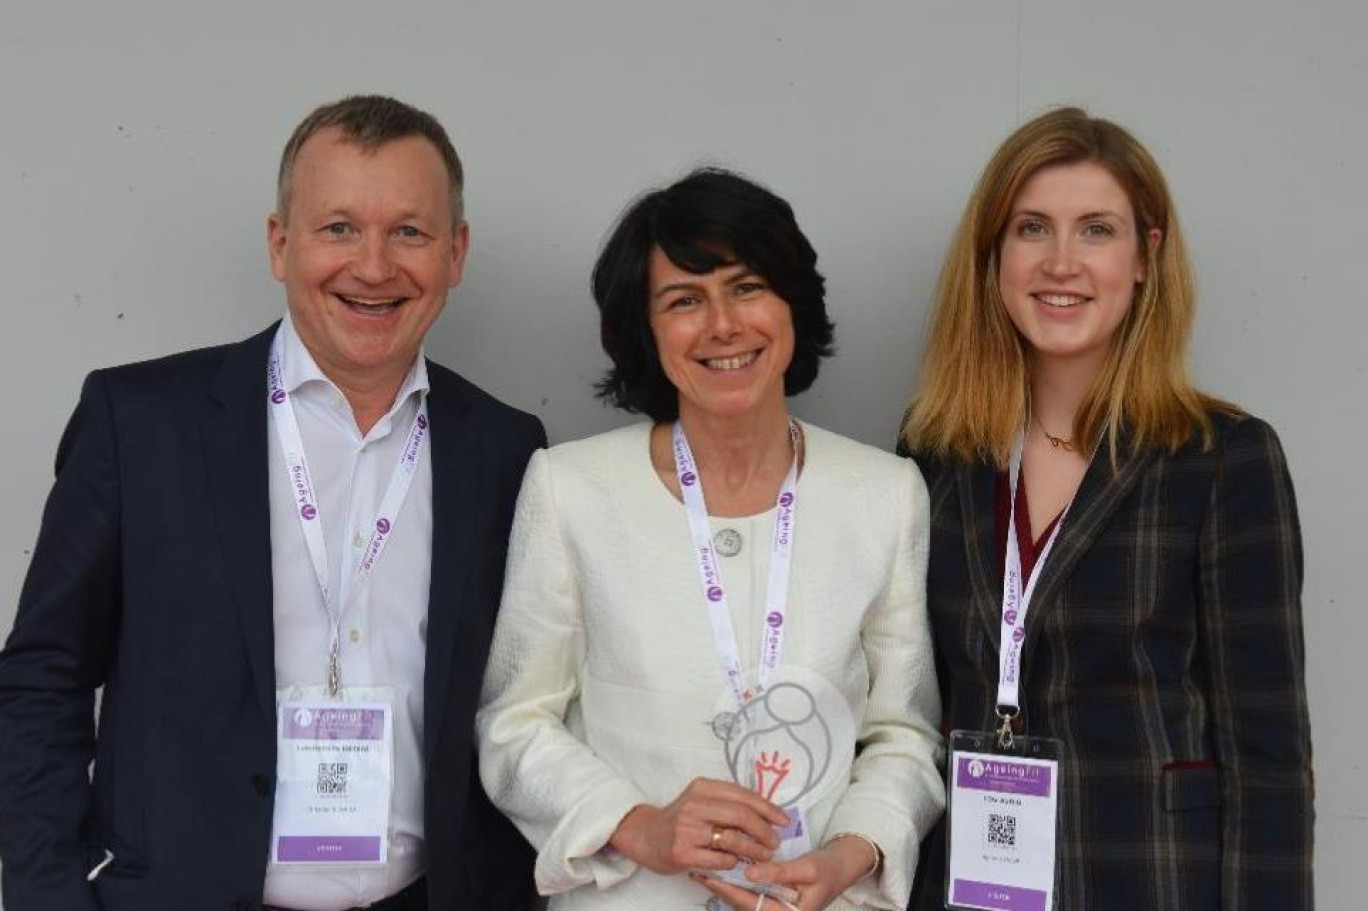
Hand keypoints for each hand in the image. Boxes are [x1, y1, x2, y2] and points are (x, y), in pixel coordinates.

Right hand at [608, 777, 789, 874]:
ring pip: (732, 839)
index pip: (743, 795)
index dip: (768, 808)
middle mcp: (694, 805)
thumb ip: (729, 801)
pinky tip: (737, 862)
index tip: (783, 820)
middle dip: (764, 831)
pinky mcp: (682, 852)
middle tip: (775, 841)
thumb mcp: (702, 799)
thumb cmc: (681, 818)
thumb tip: (768, 810)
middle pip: (741, 816)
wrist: (646, 835)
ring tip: (764, 855)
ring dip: (754, 849)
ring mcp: (687, 829)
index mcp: (702, 787)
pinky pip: (719, 859)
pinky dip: (733, 861)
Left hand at [695, 835, 878, 910]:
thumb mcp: (806, 869)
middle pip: (743, 903)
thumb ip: (778, 872)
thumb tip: (750, 873)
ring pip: (745, 897)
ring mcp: (776, 905)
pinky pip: (752, 891)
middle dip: (721, 888)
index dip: (728, 891)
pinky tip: (726, 866)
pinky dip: (738, 880)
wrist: (844, 866)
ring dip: (727, 884)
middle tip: (697, 872)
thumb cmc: (828, 868)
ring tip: (705, 869)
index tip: (709, 877)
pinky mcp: (775, 896)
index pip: (750, 904)